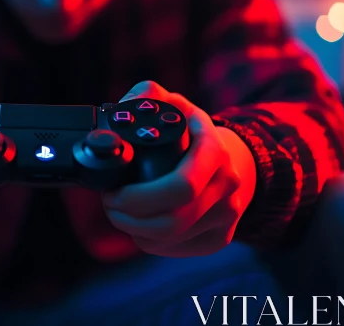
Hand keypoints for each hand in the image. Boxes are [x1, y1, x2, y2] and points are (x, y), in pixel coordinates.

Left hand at [102, 81, 255, 256]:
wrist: (233, 159)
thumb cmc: (192, 131)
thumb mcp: (173, 104)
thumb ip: (145, 95)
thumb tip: (123, 107)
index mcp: (214, 151)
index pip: (181, 187)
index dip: (140, 197)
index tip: (114, 191)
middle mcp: (227, 185)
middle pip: (172, 221)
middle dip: (129, 217)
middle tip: (110, 203)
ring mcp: (227, 215)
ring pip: (170, 238)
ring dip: (134, 229)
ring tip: (120, 210)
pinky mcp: (220, 237)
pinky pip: (175, 249)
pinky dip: (149, 240)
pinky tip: (141, 223)